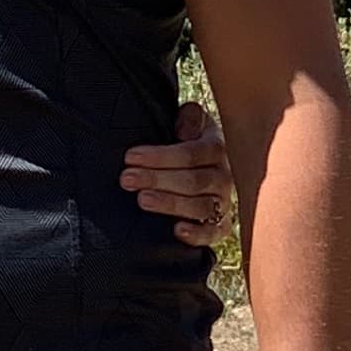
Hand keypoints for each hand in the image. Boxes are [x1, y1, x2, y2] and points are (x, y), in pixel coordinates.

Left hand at [123, 98, 235, 253]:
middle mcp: (223, 177)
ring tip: (142, 200)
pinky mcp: (220, 226)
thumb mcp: (188, 123)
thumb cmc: (185, 143)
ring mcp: (223, 203)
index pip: (192, 153)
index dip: (160, 156)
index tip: (130, 157)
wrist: (197, 170)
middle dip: (157, 179)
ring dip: (170, 204)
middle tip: (127, 179)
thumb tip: (185, 129)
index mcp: (216, 148)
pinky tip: (177, 230)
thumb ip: (190, 116)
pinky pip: (214, 233)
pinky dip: (198, 234)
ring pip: (201, 206)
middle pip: (193, 180)